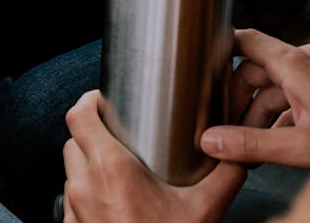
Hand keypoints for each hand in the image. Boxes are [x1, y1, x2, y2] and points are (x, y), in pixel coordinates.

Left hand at [63, 90, 246, 222]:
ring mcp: (74, 211)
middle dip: (92, 130)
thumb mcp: (205, 209)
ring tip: (117, 165)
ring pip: (71, 171)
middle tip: (117, 130)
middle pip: (73, 140)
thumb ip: (226, 174)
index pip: (79, 116)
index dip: (88, 100)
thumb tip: (238, 154)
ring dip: (88, 162)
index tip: (103, 97)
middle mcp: (84, 187)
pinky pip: (73, 200)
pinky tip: (114, 199)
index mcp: (110, 169)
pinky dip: (88, 192)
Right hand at [200, 28, 309, 169]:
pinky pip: (295, 93)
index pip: (246, 40)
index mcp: (295, 64)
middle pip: (256, 70)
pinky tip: (280, 143)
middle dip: (239, 101)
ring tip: (253, 148)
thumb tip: (212, 141)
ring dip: (260, 114)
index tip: (202, 65)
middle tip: (228, 131)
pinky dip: (282, 115)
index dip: (220, 49)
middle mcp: (308, 59)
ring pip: (276, 86)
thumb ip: (251, 144)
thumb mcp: (300, 146)